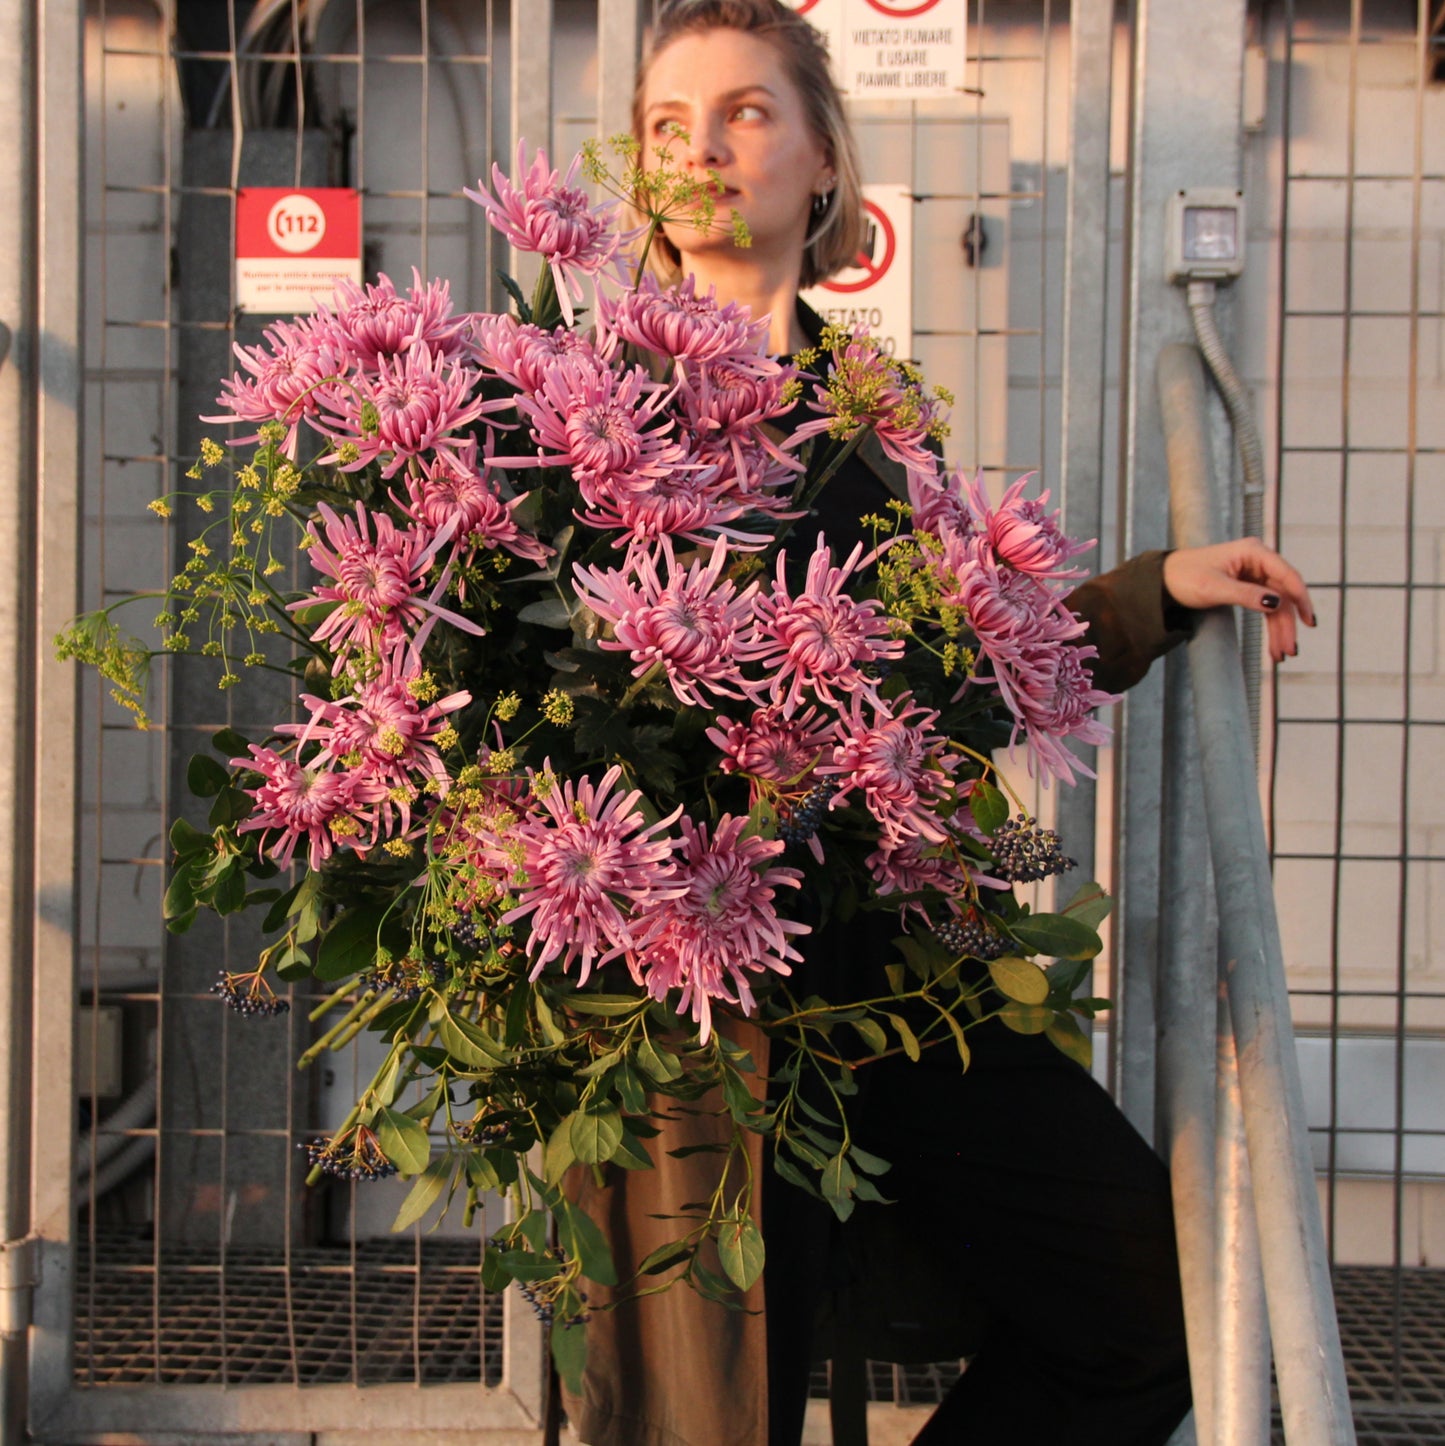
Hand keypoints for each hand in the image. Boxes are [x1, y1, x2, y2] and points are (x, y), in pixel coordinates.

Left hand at [1162, 538, 1315, 663]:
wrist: (1163, 579)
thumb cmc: (1185, 577)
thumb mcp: (1214, 588)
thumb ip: (1246, 595)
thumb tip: (1277, 602)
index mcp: (1253, 551)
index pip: (1286, 575)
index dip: (1301, 598)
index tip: (1309, 622)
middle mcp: (1258, 560)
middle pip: (1283, 594)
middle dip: (1287, 624)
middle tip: (1290, 651)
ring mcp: (1255, 573)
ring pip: (1276, 604)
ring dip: (1280, 630)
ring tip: (1281, 655)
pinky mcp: (1249, 586)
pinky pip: (1266, 607)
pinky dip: (1270, 626)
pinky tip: (1274, 646)